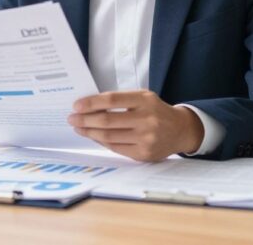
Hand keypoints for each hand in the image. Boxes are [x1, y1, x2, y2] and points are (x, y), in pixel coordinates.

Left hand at [67, 90, 204, 161]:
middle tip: (72, 118)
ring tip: (78, 127)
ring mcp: (146, 138)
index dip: (91, 103)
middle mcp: (147, 119)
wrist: (181, 130)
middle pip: (108, 121)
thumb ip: (119, 100)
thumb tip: (89, 106)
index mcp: (144, 100)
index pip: (112, 100)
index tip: (76, 105)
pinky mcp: (144, 154)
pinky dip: (101, 142)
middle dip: (85, 120)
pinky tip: (93, 136)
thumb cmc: (155, 111)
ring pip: (109, 137)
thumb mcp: (142, 97)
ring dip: (89, 132)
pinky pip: (116, 148)